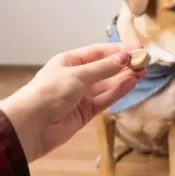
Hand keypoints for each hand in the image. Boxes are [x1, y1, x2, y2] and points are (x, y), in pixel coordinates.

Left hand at [0, 43, 144, 162]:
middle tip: (143, 62)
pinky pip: (105, 98)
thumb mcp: (78, 75)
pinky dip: (118, 91)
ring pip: (107, 84)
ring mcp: (82, 95)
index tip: (136, 50)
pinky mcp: (86, 112)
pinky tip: (131, 83)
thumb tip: (126, 57)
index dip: (117, 51)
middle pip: (105, 68)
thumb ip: (103, 68)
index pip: (98, 52)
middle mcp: (77, 76)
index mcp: (70, 61)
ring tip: (142, 72)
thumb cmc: (50, 92)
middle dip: (123, 65)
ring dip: (124, 78)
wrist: (31, 126)